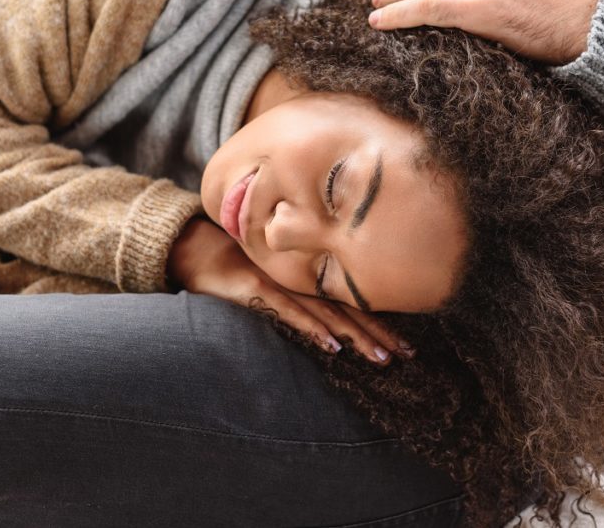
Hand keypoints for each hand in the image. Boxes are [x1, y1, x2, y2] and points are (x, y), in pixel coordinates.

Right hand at [169, 218, 410, 363]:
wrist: (194, 247)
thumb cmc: (234, 263)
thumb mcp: (271, 277)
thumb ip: (295, 291)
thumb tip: (326, 319)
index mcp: (307, 277)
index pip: (351, 301)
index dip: (379, 321)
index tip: (407, 342)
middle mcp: (300, 279)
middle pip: (348, 308)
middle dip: (379, 333)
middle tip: (409, 354)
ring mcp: (281, 283)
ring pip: (327, 313)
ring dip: (356, 336)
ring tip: (382, 357)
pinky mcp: (258, 290)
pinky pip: (290, 312)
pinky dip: (312, 328)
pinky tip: (332, 345)